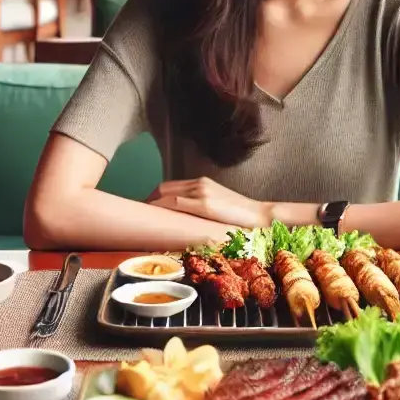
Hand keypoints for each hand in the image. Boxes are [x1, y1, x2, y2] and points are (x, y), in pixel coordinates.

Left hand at [146, 177, 271, 228]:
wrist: (259, 215)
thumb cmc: (240, 214)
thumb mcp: (218, 204)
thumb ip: (201, 205)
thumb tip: (185, 217)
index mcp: (203, 183)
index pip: (171, 185)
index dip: (155, 195)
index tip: (145, 205)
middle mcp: (200, 184)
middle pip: (164, 187)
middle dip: (149, 198)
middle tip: (139, 213)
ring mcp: (202, 193)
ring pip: (166, 193)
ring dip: (151, 203)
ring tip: (141, 215)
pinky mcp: (205, 205)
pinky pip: (176, 203)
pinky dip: (161, 207)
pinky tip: (153, 214)